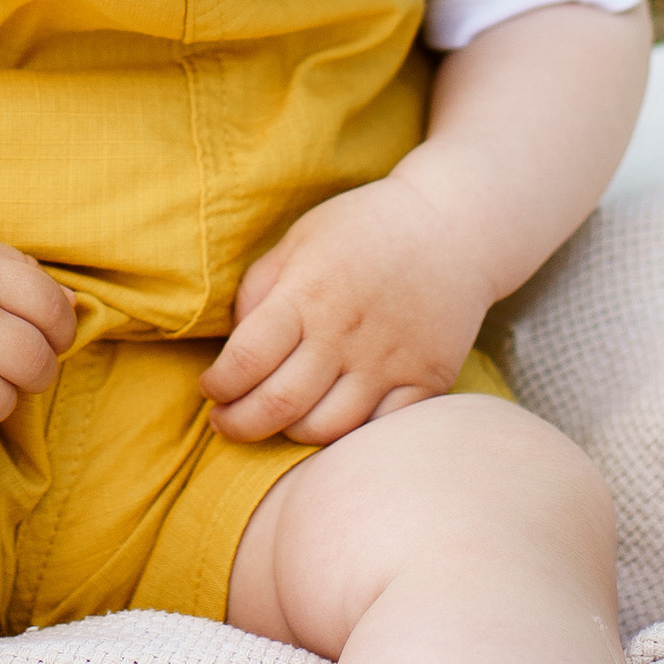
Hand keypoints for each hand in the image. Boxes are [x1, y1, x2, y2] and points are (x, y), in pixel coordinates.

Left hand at [198, 173, 492, 446]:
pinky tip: (330, 420)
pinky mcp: (426, 378)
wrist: (452, 227)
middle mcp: (345, 333)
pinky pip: (379, 429)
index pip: (246, 361)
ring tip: (278, 420)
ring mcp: (389, 361)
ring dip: (288, 435)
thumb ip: (260, 290)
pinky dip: (348, 436)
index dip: (218, 387)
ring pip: (326, 429)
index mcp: (307, 294)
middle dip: (238, 425)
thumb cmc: (363, 230)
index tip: (211, 388)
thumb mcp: (299, 240)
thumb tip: (233, 344)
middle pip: (279, 406)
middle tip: (226, 422)